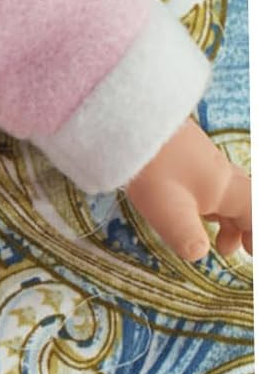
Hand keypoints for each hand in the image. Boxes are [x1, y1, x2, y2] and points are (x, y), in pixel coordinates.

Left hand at [125, 119, 251, 262]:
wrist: (128, 119)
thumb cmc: (152, 169)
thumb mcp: (170, 212)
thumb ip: (188, 238)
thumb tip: (198, 254)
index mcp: (226, 189)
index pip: (254, 214)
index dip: (255, 234)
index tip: (251, 253)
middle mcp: (220, 171)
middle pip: (243, 201)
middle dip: (241, 227)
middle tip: (229, 250)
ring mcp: (201, 157)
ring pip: (223, 190)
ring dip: (221, 215)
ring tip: (207, 233)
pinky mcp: (182, 148)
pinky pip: (206, 178)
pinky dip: (205, 198)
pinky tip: (186, 204)